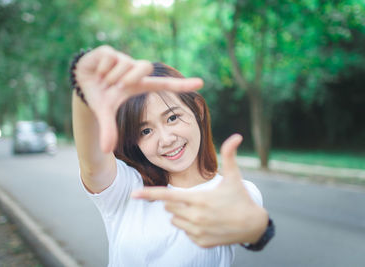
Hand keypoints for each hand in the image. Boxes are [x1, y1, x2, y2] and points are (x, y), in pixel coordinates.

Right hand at [74, 45, 202, 152]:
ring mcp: (123, 59)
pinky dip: (100, 68)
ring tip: (102, 80)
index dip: (182, 84)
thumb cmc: (101, 97)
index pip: (164, 84)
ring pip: (124, 64)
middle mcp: (134, 70)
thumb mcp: (106, 113)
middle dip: (128, 78)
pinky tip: (96, 70)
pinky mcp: (110, 50)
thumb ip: (109, 130)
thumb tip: (106, 150)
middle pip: (144, 66)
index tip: (201, 84)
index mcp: (139, 85)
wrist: (82, 83)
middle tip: (114, 86)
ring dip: (110, 76)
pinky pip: (110, 57)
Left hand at [131, 134, 268, 247]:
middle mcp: (195, 217)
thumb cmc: (241, 198)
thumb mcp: (235, 176)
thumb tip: (236, 136)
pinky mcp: (200, 242)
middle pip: (169, 207)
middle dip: (175, 200)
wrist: (253, 226)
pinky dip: (190, 226)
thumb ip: (230, 155)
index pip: (167, 195)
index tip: (133, 194)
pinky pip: (185, 232)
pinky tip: (207, 222)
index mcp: (199, 199)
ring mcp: (197, 231)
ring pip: (174, 220)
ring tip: (201, 210)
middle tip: (194, 198)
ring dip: (181, 214)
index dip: (149, 194)